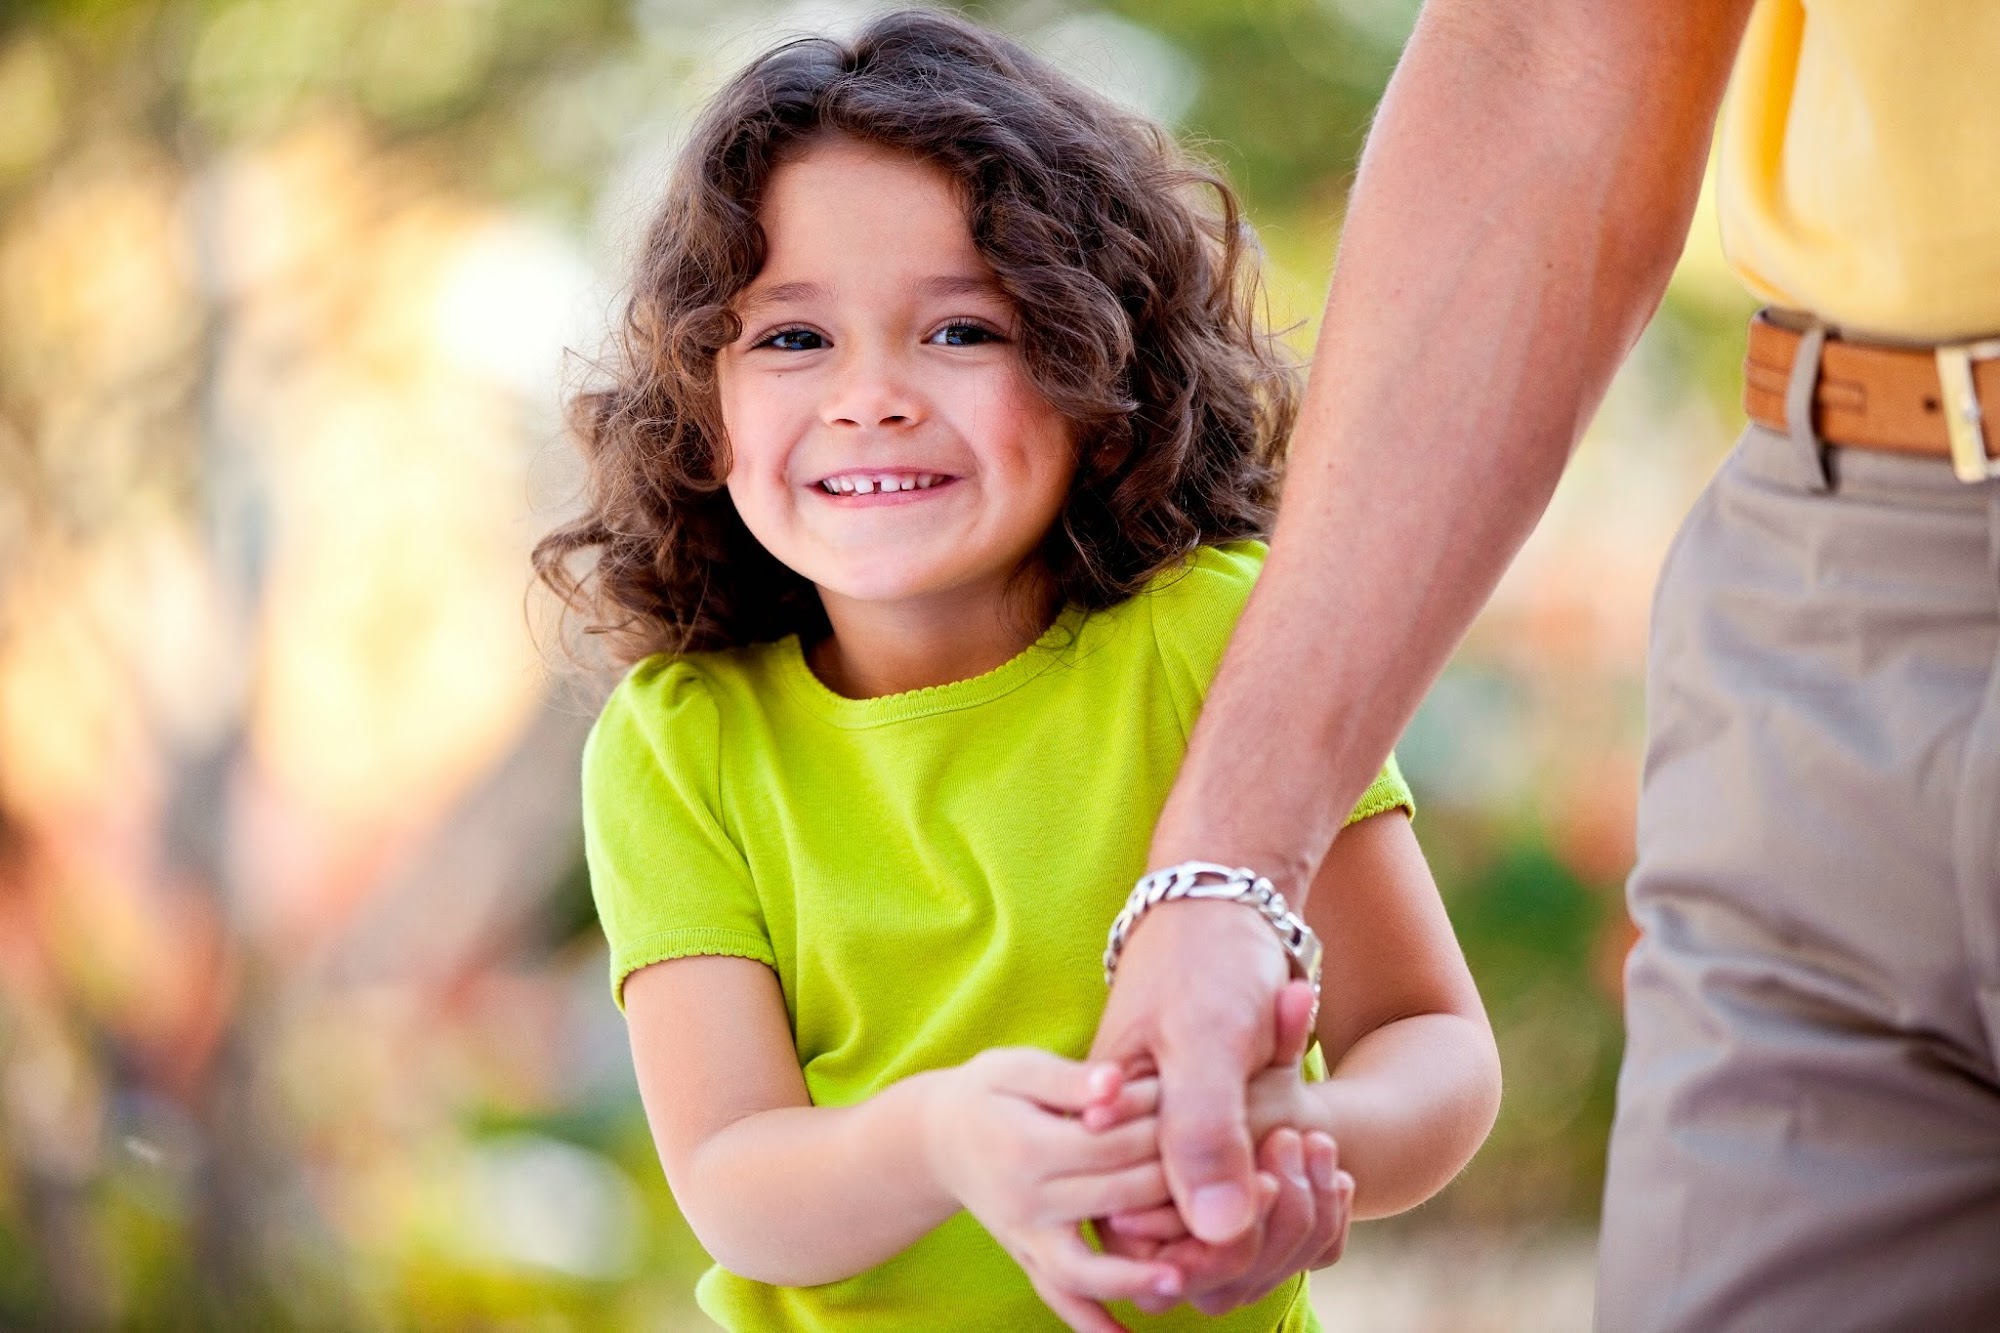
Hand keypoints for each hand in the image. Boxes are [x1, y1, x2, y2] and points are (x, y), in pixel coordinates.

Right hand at [922, 1049, 1183, 1332]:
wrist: (937, 1138)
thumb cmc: (989, 1092)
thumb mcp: (1018, 1068)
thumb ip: (1069, 1079)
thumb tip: (1116, 1084)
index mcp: (1027, 1146)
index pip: (1111, 1145)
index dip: (1164, 1130)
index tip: (1211, 1120)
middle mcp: (1023, 1200)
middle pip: (1114, 1200)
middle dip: (1175, 1189)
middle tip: (1240, 1181)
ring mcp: (1023, 1237)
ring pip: (1082, 1268)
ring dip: (1133, 1278)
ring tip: (1182, 1277)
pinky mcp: (1026, 1258)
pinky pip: (1057, 1297)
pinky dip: (1090, 1323)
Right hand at [1087, 900, 1290, 1242]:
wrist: (1230, 914)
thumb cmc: (1210, 964)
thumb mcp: (1208, 1038)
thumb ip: (1202, 1131)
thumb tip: (1217, 1230)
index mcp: (1105, 1133)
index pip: (1154, 1234)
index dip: (1225, 1228)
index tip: (1276, 1159)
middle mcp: (1132, 1156)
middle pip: (1195, 1254)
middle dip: (1270, 1217)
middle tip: (1305, 1141)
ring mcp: (1173, 1157)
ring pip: (1233, 1248)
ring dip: (1296, 1213)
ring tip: (1319, 1147)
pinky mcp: (1214, 1155)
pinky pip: (1259, 1224)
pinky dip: (1307, 1205)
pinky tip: (1327, 1167)